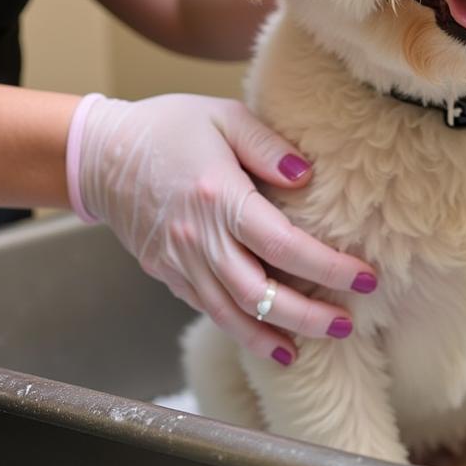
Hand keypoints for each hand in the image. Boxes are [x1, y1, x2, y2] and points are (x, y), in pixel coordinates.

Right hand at [68, 93, 376, 364]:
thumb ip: (268, 144)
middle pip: (261, 293)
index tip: (365, 279)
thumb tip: (306, 175)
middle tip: (348, 325)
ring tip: (310, 348)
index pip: (284, 246)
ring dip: (273, 335)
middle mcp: (199, 238)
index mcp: (219, 197)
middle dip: (309, 316)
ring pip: (231, 313)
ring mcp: (180, 261)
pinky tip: (266, 338)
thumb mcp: (223, 116)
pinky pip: (207, 308)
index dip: (329, 268)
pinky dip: (239, 328)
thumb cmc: (168, 126)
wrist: (100, 153)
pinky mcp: (167, 273)